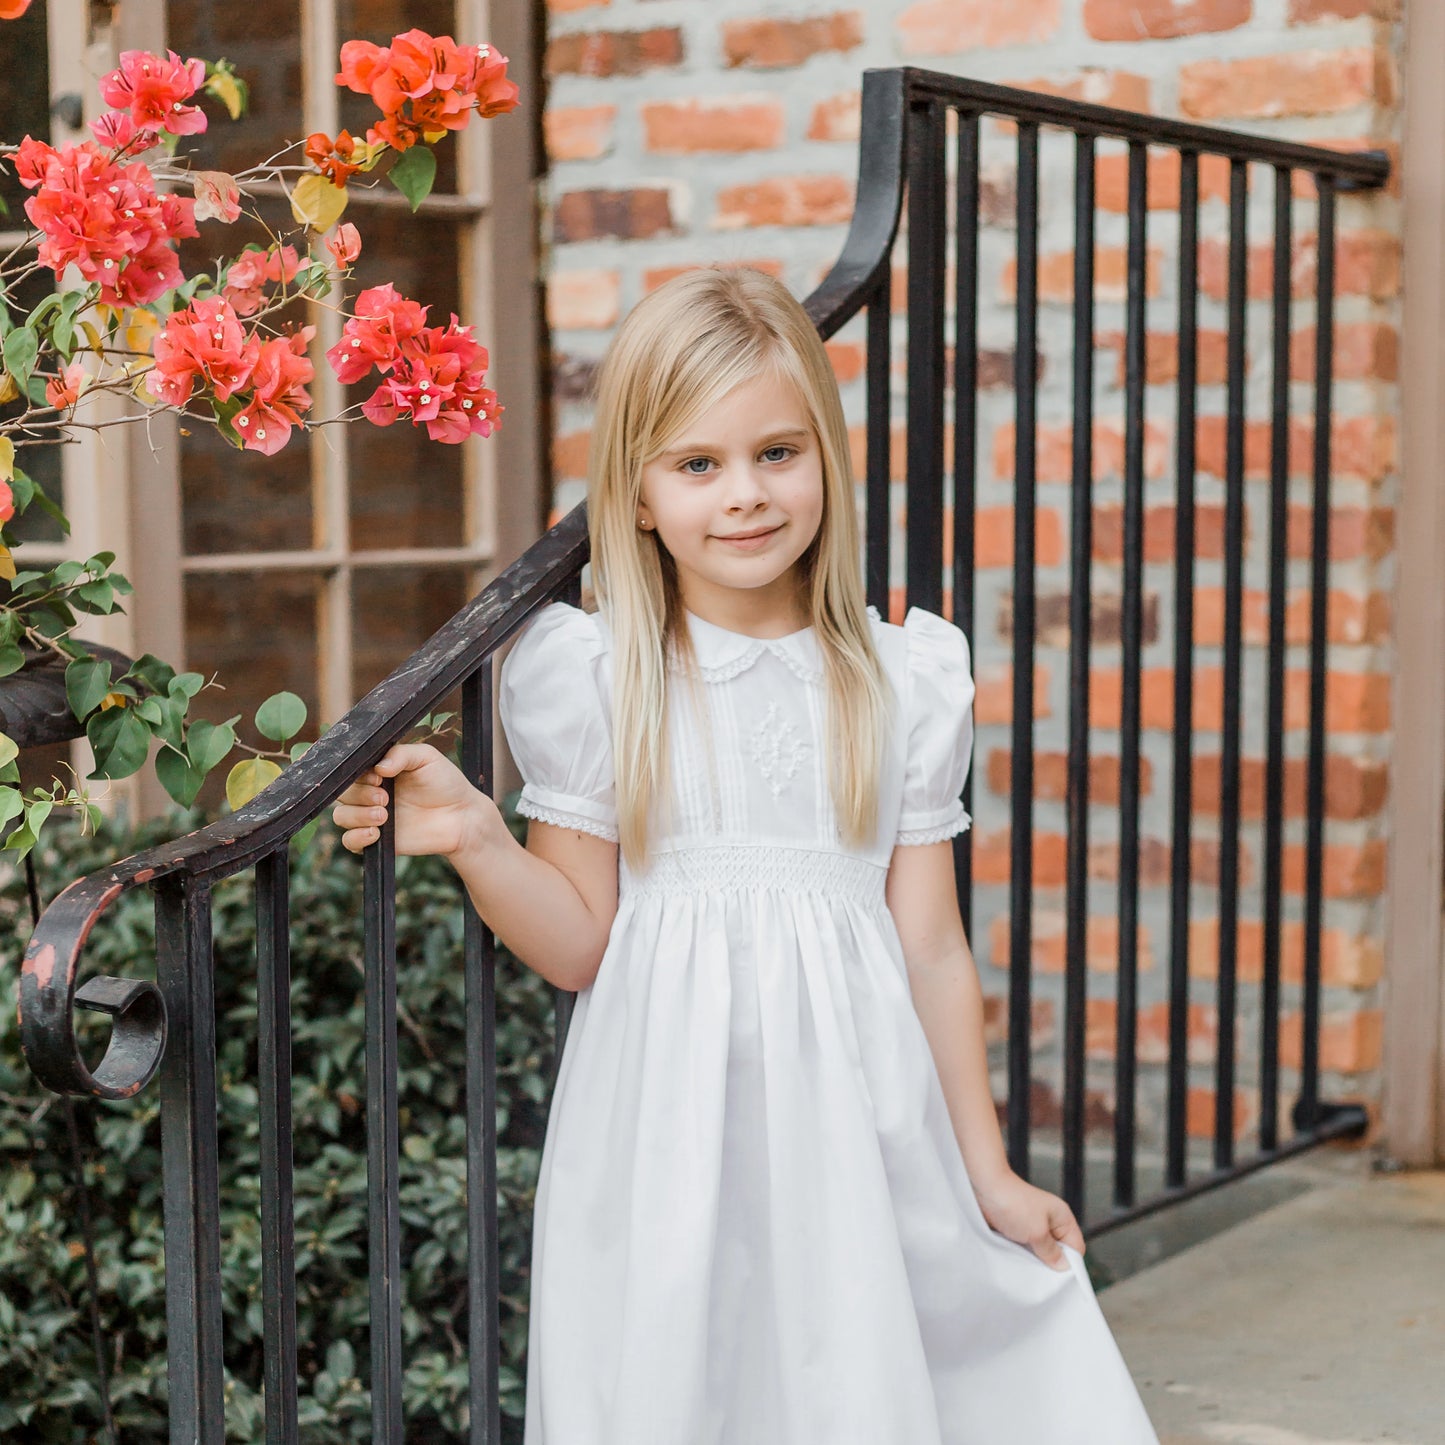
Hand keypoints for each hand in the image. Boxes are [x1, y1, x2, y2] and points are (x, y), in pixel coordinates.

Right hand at [332, 743, 497, 859]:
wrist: (462, 817)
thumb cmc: (446, 783)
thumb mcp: (427, 757)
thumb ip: (401, 754)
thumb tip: (377, 766)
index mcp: (378, 770)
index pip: (350, 770)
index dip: (356, 774)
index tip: (378, 777)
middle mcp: (371, 792)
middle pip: (341, 793)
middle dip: (359, 794)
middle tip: (385, 797)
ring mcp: (372, 817)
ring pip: (341, 816)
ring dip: (357, 815)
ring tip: (384, 815)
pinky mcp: (377, 840)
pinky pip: (350, 842)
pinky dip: (356, 837)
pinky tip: (376, 833)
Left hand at [971, 1170, 1084, 1270]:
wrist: (982, 1188)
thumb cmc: (1012, 1203)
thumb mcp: (1037, 1233)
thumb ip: (1051, 1252)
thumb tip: (1063, 1266)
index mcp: (1062, 1217)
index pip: (1076, 1247)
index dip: (1071, 1264)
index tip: (1061, 1280)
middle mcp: (1049, 1220)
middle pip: (1058, 1251)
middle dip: (1050, 1263)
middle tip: (1042, 1276)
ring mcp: (1032, 1224)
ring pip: (1039, 1251)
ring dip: (1033, 1259)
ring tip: (1026, 1266)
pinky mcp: (1016, 1228)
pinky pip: (1024, 1247)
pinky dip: (1020, 1254)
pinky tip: (1014, 1260)